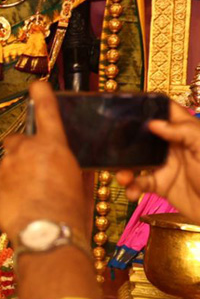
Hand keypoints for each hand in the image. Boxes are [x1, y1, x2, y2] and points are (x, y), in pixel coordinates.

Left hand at [0, 82, 90, 237]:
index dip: (42, 97)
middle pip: (18, 140)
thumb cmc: (71, 211)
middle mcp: (26, 151)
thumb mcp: (80, 185)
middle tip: (34, 169)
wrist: (47, 234)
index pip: (46, 113)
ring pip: (7, 164)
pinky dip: (7, 191)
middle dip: (24, 150)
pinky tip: (19, 206)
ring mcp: (6, 168)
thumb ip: (71, 168)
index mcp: (52, 146)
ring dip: (16, 173)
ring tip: (29, 195)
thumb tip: (68, 167)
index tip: (37, 86)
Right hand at [117, 101, 199, 220]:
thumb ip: (184, 132)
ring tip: (123, 177)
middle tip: (112, 144)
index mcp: (186, 133)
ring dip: (124, 168)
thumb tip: (154, 123)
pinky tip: (133, 192)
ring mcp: (165, 166)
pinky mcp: (161, 185)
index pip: (167, 112)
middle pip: (144, 136)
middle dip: (126, 140)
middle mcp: (172, 147)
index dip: (150, 105)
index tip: (129, 106)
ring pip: (136, 161)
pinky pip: (139, 184)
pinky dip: (131, 188)